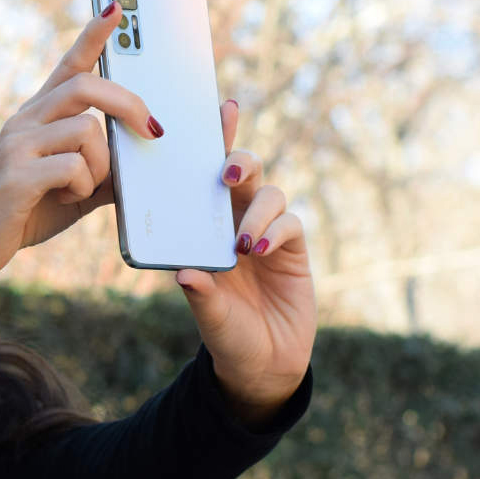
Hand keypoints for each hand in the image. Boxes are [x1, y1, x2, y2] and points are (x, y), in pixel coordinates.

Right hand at [0, 2, 160, 297]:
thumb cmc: (23, 213)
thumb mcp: (74, 189)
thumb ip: (106, 170)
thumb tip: (148, 162)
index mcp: (38, 118)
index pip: (69, 65)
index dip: (93, 36)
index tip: (116, 8)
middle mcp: (25, 121)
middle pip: (87, 85)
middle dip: (130, 105)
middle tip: (153, 131)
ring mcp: (17, 145)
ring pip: (87, 130)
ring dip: (102, 166)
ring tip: (81, 190)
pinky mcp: (17, 175)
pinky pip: (73, 167)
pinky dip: (82, 187)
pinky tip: (65, 200)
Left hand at [173, 100, 315, 424]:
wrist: (264, 365)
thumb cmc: (227, 335)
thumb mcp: (209, 317)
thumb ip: (201, 296)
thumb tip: (185, 274)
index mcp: (202, 229)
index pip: (200, 180)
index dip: (208, 145)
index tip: (212, 114)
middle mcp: (232, 223)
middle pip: (240, 174)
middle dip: (235, 162)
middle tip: (224, 176)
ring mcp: (266, 233)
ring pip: (269, 194)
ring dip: (255, 210)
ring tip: (242, 242)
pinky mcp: (294, 249)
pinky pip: (290, 224)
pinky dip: (275, 230)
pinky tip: (259, 250)